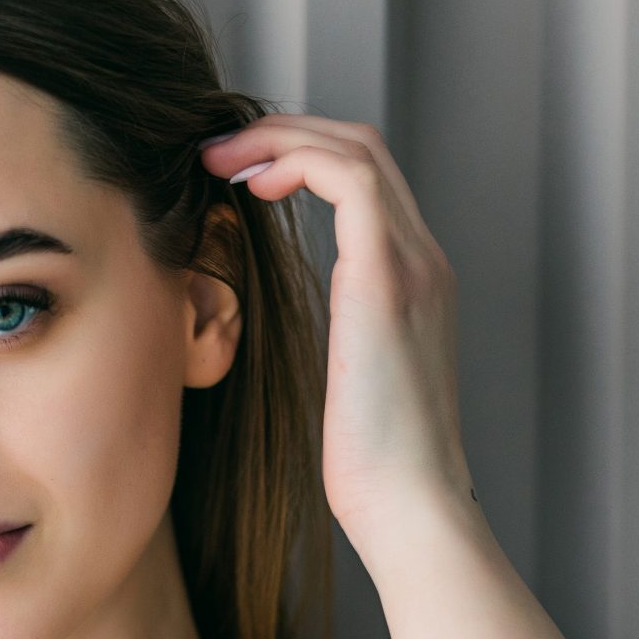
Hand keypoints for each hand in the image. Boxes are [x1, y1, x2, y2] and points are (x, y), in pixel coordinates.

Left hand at [200, 114, 477, 553]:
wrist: (410, 505)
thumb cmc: (371, 471)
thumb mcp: (345, 390)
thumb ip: (332, 344)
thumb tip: (278, 341)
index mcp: (412, 282)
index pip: (365, 182)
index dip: (301, 158)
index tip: (238, 175)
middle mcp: (423, 259)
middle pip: (362, 147)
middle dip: (285, 132)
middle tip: (215, 150)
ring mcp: (413, 263)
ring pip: (355, 148)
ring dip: (281, 138)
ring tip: (219, 156)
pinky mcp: (388, 277)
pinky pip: (348, 178)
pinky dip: (296, 161)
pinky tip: (249, 183)